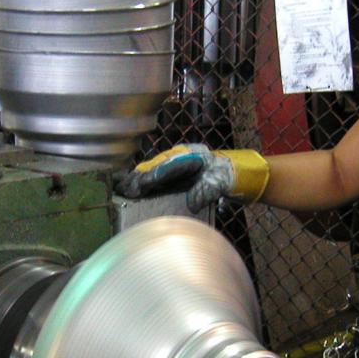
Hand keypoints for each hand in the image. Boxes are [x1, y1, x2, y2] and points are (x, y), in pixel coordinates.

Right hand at [115, 144, 269, 212]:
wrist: (237, 173)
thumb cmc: (227, 175)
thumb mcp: (219, 183)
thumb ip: (206, 191)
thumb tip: (191, 203)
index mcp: (188, 155)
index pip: (163, 167)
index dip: (148, 178)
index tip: (135, 188)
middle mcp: (179, 156)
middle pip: (153, 166)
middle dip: (137, 178)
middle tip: (121, 190)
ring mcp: (176, 163)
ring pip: (152, 170)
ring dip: (137, 180)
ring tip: (121, 190)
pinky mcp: (175, 172)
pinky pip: (156, 176)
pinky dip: (144, 182)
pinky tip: (134, 191)